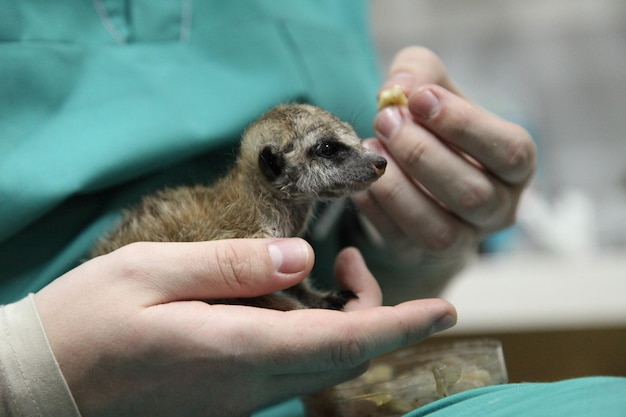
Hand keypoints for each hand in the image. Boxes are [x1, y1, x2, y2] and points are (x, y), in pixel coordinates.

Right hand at [35, 238, 455, 416]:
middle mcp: (248, 385)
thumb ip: (231, 265)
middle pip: (343, 357)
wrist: (39, 390)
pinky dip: (313, 337)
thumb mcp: (149, 272)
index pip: (344, 342)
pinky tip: (289, 304)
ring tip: (329, 273)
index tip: (445, 309)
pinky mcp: (224, 400)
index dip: (400, 324)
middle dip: (375, 314)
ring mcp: (237, 400)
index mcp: (235, 349)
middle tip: (352, 263)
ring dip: (345, 325)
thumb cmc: (84, 324)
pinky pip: (291, 371)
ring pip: (321, 367)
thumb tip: (301, 258)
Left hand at [353, 47, 536, 296]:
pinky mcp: (419, 255)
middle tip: (386, 120)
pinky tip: (361, 177)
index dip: (464, 125)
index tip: (420, 98)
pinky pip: (398, 240)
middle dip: (421, 154)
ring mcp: (462, 240)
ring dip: (397, 187)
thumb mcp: (434, 90)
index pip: (509, 151)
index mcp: (516, 166)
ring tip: (371, 148)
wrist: (418, 181)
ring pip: (438, 228)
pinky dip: (375, 207)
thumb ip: (421, 73)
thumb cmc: (434, 130)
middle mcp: (498, 209)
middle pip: (471, 193)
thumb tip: (398, 88)